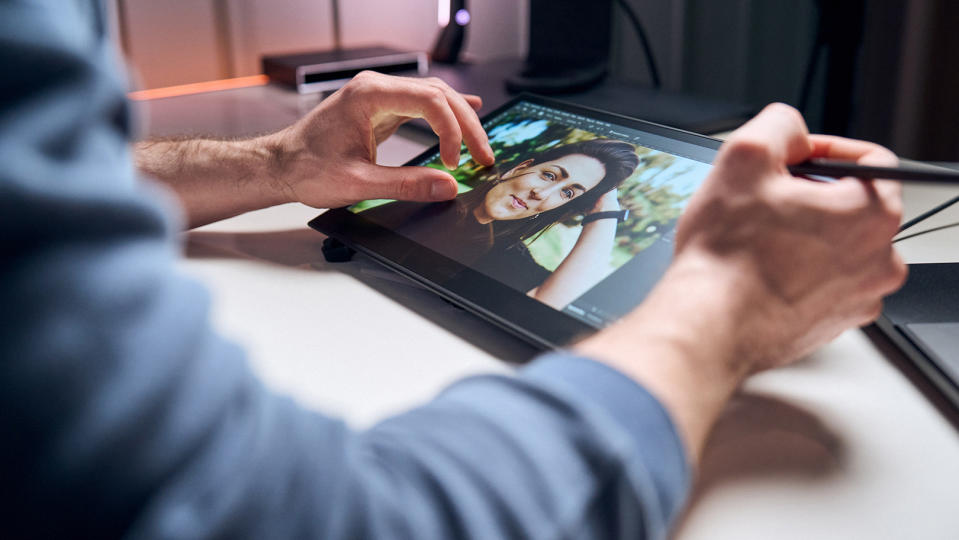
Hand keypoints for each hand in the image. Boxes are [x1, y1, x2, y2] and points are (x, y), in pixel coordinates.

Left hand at [265, 71, 495, 208]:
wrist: (279, 166)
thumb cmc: (307, 169)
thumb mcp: (358, 184)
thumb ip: (406, 185)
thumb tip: (448, 187)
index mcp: (369, 94)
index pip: (430, 102)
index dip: (451, 132)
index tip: (454, 164)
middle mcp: (375, 87)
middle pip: (438, 95)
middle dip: (466, 125)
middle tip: (484, 156)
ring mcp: (378, 95)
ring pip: (434, 97)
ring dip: (459, 120)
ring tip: (479, 146)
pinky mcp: (379, 108)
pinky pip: (421, 104)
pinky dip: (445, 113)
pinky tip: (468, 109)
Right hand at [574, 103, 905, 461]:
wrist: (708, 326)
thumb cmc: (726, 256)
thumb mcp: (744, 156)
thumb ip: (780, 124)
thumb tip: (793, 133)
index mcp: (872, 213)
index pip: (868, 159)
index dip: (821, 149)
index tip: (790, 160)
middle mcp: (879, 258)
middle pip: (850, 204)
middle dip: (807, 196)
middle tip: (761, 201)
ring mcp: (859, 296)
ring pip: (834, 245)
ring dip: (800, 234)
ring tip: (755, 240)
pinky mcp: (834, 323)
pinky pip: (821, 282)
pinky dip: (795, 272)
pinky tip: (758, 270)